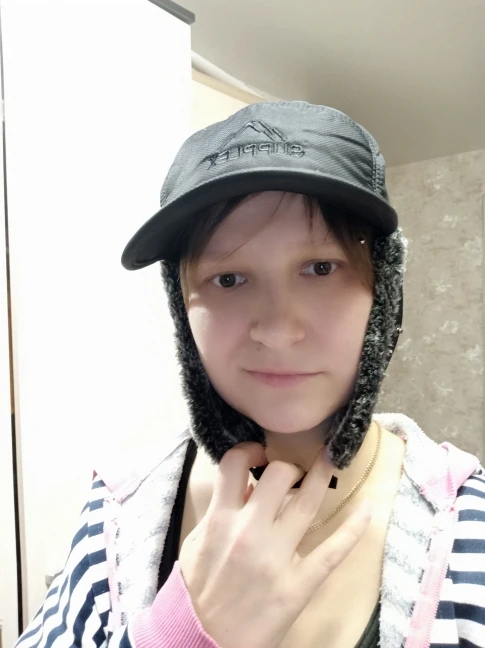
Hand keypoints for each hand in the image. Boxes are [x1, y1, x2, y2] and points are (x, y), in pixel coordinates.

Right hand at [178, 442, 372, 647]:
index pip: (235, 463)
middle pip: (279, 475)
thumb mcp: (198, 542)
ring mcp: (277, 557)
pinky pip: (332, 550)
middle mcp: (249, 531)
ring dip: (322, 476)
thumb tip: (245, 483)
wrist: (203, 640)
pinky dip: (353, 527)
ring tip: (330, 461)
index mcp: (220, 519)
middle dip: (288, 466)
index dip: (250, 450)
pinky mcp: (299, 584)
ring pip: (308, 501)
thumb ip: (219, 510)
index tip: (260, 453)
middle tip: (292, 473)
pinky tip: (367, 508)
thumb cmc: (199, 589)